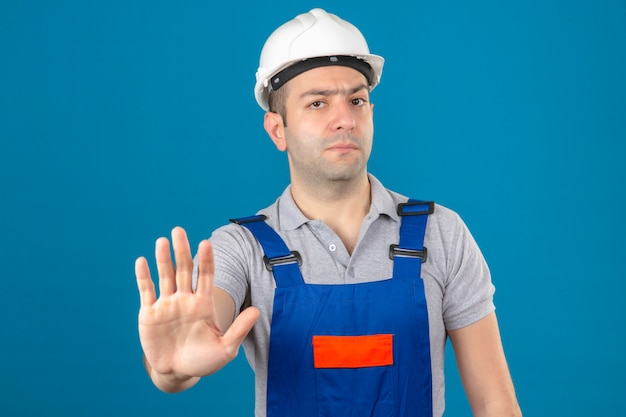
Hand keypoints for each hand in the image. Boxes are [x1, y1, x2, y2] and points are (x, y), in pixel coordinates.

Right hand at [135, 227, 258, 388]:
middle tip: (179, 230)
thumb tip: (257, 310)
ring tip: (162, 241)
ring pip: (165, 276)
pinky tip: (142, 261)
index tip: (206, 243)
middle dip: (182, 250)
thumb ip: (238, 329)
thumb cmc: (204, 361)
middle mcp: (185, 299)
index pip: (206, 275)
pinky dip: (144, 276)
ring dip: (163, 259)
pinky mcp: (149, 314)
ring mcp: (167, 305)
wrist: (178, 373)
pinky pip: (146, 291)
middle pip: (183, 269)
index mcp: (203, 303)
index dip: (205, 259)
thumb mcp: (225, 349)